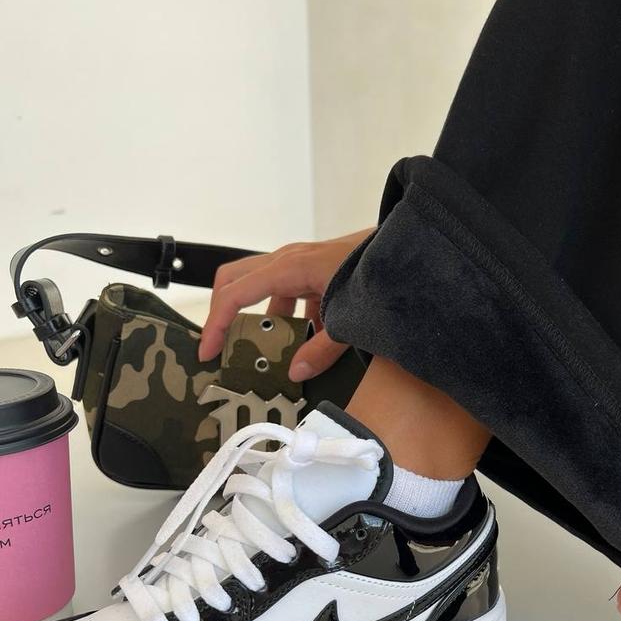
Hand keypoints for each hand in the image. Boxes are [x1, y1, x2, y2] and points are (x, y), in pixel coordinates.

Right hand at [199, 228, 373, 376]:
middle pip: (237, 280)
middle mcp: (289, 260)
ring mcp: (302, 262)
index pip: (235, 294)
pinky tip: (311, 342)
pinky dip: (293, 318)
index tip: (208, 351)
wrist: (411, 248)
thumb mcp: (352, 319)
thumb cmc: (380, 273)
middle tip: (222, 346)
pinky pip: (292, 293)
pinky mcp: (316, 269)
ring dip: (264, 320)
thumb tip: (295, 372)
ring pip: (265, 290)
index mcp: (290, 268)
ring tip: (271, 353)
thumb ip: (323, 350)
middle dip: (224, 313)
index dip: (217, 324)